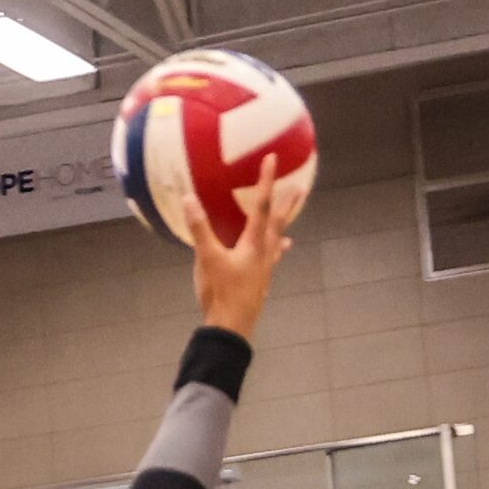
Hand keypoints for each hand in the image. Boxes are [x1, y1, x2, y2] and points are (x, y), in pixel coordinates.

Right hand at [186, 157, 293, 339]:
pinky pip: (272, 257)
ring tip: (291, 219)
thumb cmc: (221, 292)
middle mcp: (264, 252)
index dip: (267, 181)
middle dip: (287, 203)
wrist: (232, 327)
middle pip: (278, 222)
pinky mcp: (260, 281)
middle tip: (300, 188)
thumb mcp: (206, 259)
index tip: (273, 160)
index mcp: (253, 243)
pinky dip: (276, 249)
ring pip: (277, 240)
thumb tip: (189, 198)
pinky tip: (279, 251)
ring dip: (283, 225)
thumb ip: (199, 228)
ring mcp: (264, 268)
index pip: (261, 205)